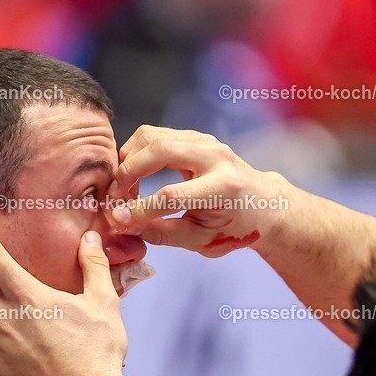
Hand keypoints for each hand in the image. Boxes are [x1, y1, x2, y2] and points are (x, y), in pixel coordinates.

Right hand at [110, 125, 292, 256]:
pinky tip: (134, 175)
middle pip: (159, 150)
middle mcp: (217, 158)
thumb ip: (163, 233)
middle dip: (128, 172)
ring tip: (124, 188)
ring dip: (129, 159)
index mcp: (224, 188)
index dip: (139, 208)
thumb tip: (123, 224)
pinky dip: (137, 152)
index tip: (116, 219)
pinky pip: (156, 135)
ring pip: (153, 136)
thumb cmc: (232, 227)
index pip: (171, 195)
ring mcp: (207, 141)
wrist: (261, 203)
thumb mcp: (201, 240)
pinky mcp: (196, 136)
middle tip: (113, 196)